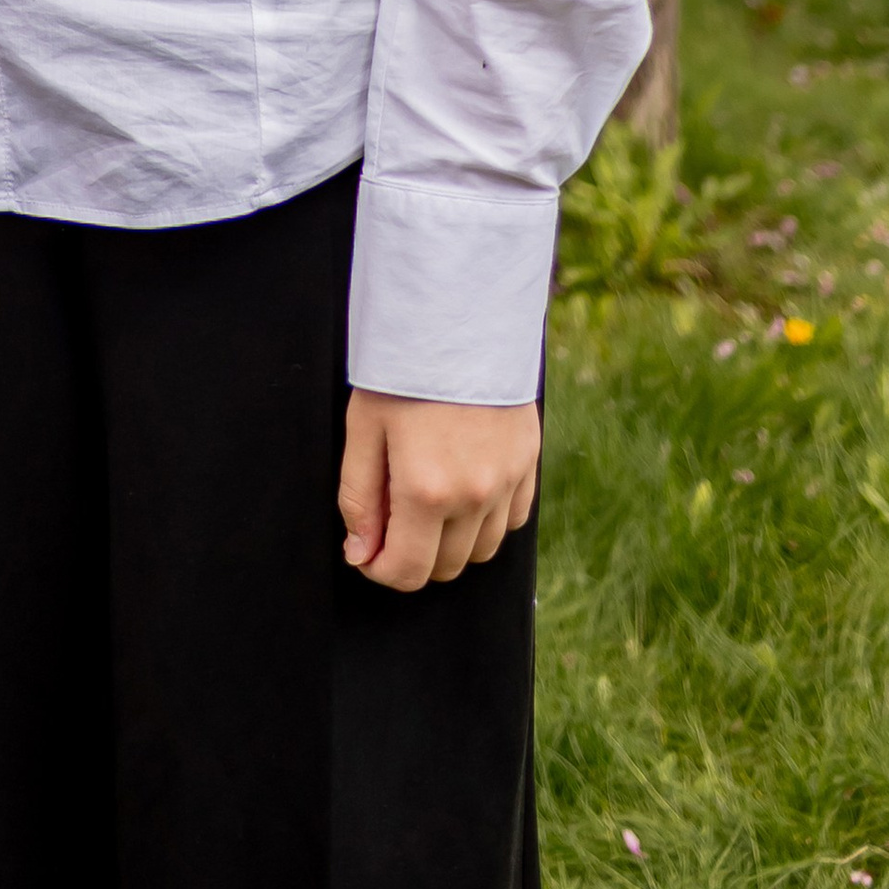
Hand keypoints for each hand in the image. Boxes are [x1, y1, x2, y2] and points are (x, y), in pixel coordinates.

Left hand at [338, 387, 538, 591]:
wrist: (459, 316)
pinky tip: (464, 490)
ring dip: (450, 543)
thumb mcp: (362, 428)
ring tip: (427, 503)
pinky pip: (511, 520)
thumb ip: (359, 498)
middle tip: (392, 521)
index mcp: (425, 490)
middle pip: (445, 568)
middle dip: (413, 556)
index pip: (407, 571)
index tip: (368, 550)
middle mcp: (473, 496)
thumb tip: (361, 552)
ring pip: (481, 551)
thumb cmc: (402, 369)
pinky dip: (487, 520)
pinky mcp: (529, 463)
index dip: (381, 570)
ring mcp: (507, 482)